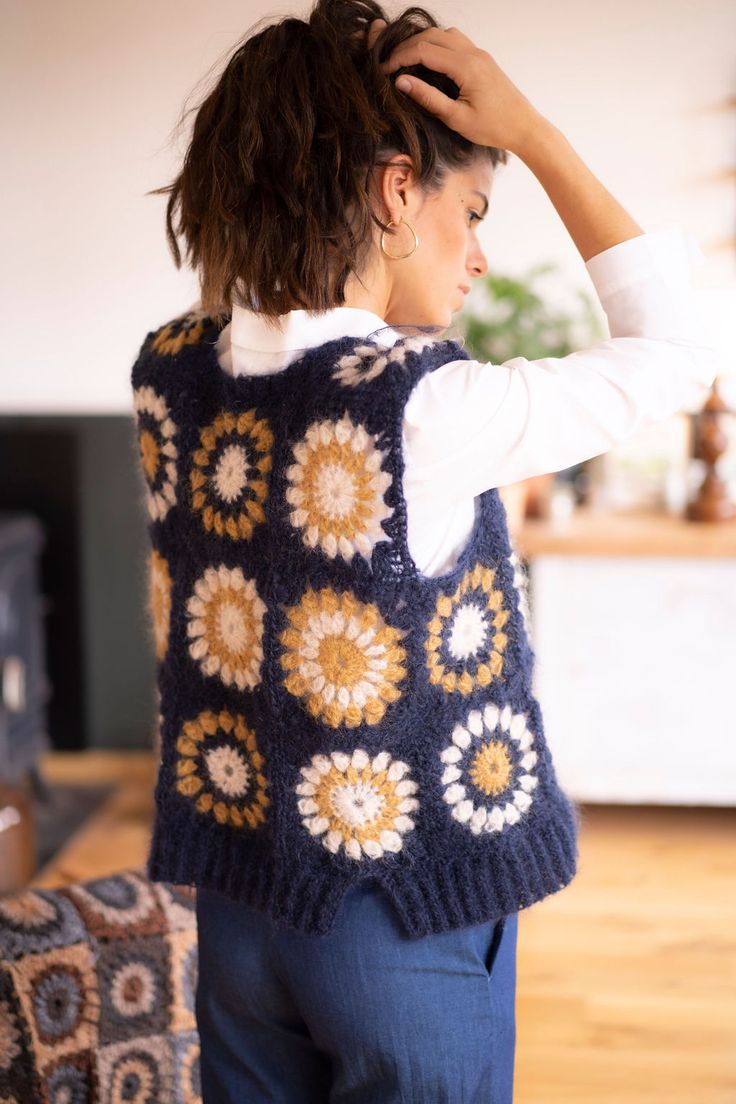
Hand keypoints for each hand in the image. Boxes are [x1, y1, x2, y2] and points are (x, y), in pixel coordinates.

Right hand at [375, 24, 544, 154]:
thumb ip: (428, 98)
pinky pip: (455, 42)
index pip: (423, 50)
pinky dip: (437, 46)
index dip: (399, 58)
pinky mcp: (482, 59)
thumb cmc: (493, 127)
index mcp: (465, 66)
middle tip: (390, 64)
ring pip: (444, 35)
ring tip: (406, 61)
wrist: (524, 126)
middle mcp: (473, 53)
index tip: (383, 70)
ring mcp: (479, 54)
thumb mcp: (456, 118)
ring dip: (422, 42)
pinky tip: (428, 62)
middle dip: (407, 47)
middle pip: (431, 36)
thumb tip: (401, 82)